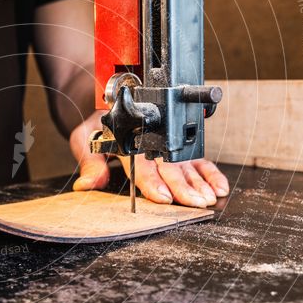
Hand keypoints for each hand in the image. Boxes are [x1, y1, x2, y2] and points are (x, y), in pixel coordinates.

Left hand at [69, 111, 228, 207]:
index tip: (164, 196)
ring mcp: (167, 142)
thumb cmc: (95, 123)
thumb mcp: (84, 138)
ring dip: (200, 181)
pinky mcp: (177, 145)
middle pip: (169, 166)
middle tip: (196, 202)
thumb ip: (89, 163)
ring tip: (210, 197)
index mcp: (129, 138)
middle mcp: (152, 139)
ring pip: (187, 163)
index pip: (142, 164)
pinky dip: (209, 172)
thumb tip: (86, 184)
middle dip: (184, 186)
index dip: (154, 182)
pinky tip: (218, 186)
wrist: (105, 100)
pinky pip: (197, 159)